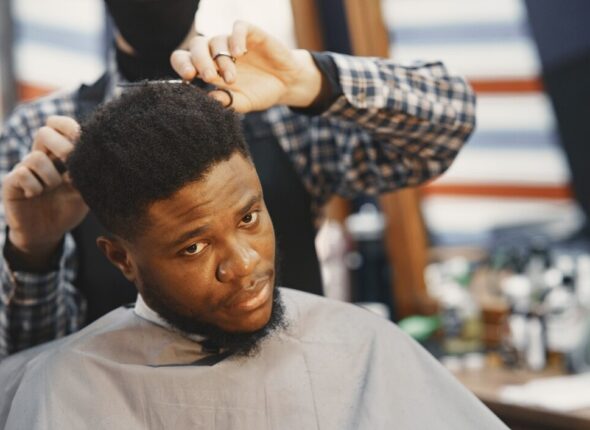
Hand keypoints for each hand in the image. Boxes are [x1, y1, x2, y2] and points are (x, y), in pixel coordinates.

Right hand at [2, 116, 87, 266]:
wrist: (47, 233)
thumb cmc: (66, 210)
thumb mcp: (84, 192)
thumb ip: (88, 175)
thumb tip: (97, 158)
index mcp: (57, 155)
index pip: (59, 127)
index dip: (68, 128)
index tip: (82, 141)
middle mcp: (39, 157)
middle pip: (44, 133)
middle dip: (62, 150)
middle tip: (70, 170)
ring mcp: (23, 169)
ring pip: (36, 157)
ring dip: (50, 177)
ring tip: (52, 189)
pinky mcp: (10, 183)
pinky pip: (23, 174)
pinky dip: (34, 186)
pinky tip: (36, 195)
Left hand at [170, 21, 322, 112]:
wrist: (286, 84)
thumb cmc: (260, 92)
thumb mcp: (243, 102)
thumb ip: (227, 102)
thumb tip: (209, 100)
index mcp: (208, 68)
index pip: (185, 59)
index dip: (182, 65)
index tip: (189, 77)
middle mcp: (216, 52)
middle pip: (197, 46)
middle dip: (201, 62)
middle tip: (211, 78)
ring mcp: (233, 42)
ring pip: (217, 41)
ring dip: (223, 60)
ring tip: (233, 78)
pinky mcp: (251, 33)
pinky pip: (238, 28)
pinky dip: (237, 38)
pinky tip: (240, 53)